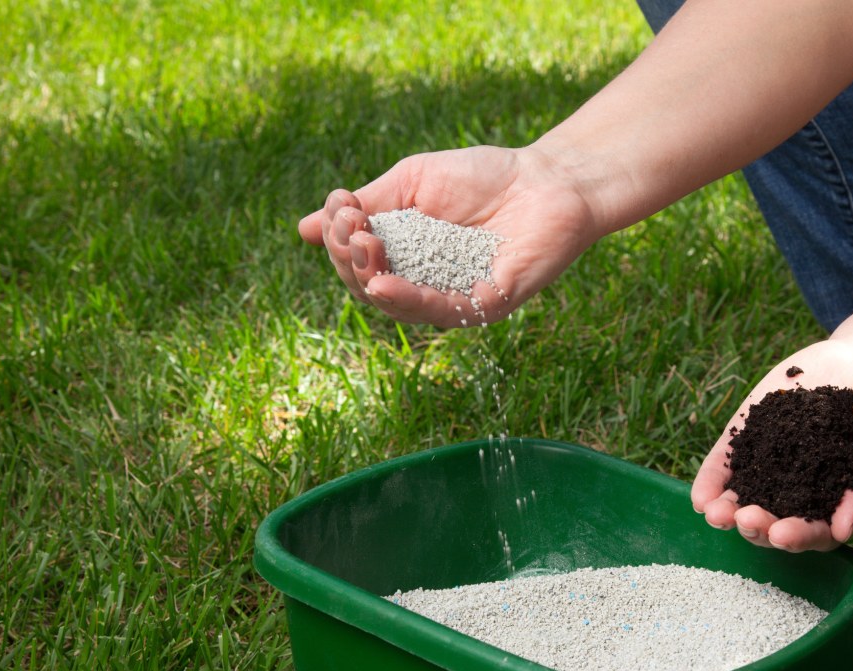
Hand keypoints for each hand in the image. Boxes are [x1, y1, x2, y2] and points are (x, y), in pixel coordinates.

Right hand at [297, 146, 602, 326]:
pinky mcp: (485, 305)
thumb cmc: (485, 176)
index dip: (339, 236)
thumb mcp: (412, 181)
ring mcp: (454, 297)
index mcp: (405, 254)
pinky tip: (381, 282)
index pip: (356, 259)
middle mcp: (425, 282)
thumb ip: (367, 204)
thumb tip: (303, 228)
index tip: (342, 203)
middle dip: (348, 256)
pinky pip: (439, 312)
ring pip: (397, 305)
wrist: (548, 178)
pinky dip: (406, 299)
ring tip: (360, 248)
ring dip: (368, 277)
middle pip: (368, 286)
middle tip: (351, 225)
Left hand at [692, 339, 852, 551]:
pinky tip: (700, 497)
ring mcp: (769, 467)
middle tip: (746, 519)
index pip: (812, 533)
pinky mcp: (748, 437)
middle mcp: (796, 494)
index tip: (783, 534)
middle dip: (756, 526)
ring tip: (715, 513)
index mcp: (833, 508)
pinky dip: (710, 482)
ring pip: (742, 500)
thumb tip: (844, 531)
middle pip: (771, 523)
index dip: (797, 537)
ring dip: (726, 512)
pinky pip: (725, 465)